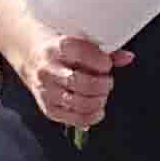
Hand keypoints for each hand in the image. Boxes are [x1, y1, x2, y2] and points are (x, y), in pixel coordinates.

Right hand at [10, 15, 125, 129]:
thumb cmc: (60, 50)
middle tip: (107, 82)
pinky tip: (97, 110)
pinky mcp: (48, 107)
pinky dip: (91, 117)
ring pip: (79, 102)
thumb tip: (127, 57)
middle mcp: (48, 69)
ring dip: (99, 101)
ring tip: (102, 95)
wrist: (31, 58)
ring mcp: (46, 90)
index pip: (83, 54)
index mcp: (57, 48)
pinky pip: (74, 118)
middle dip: (103, 85)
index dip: (102, 62)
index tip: (106, 64)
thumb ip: (105, 50)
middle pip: (82, 82)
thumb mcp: (79, 42)